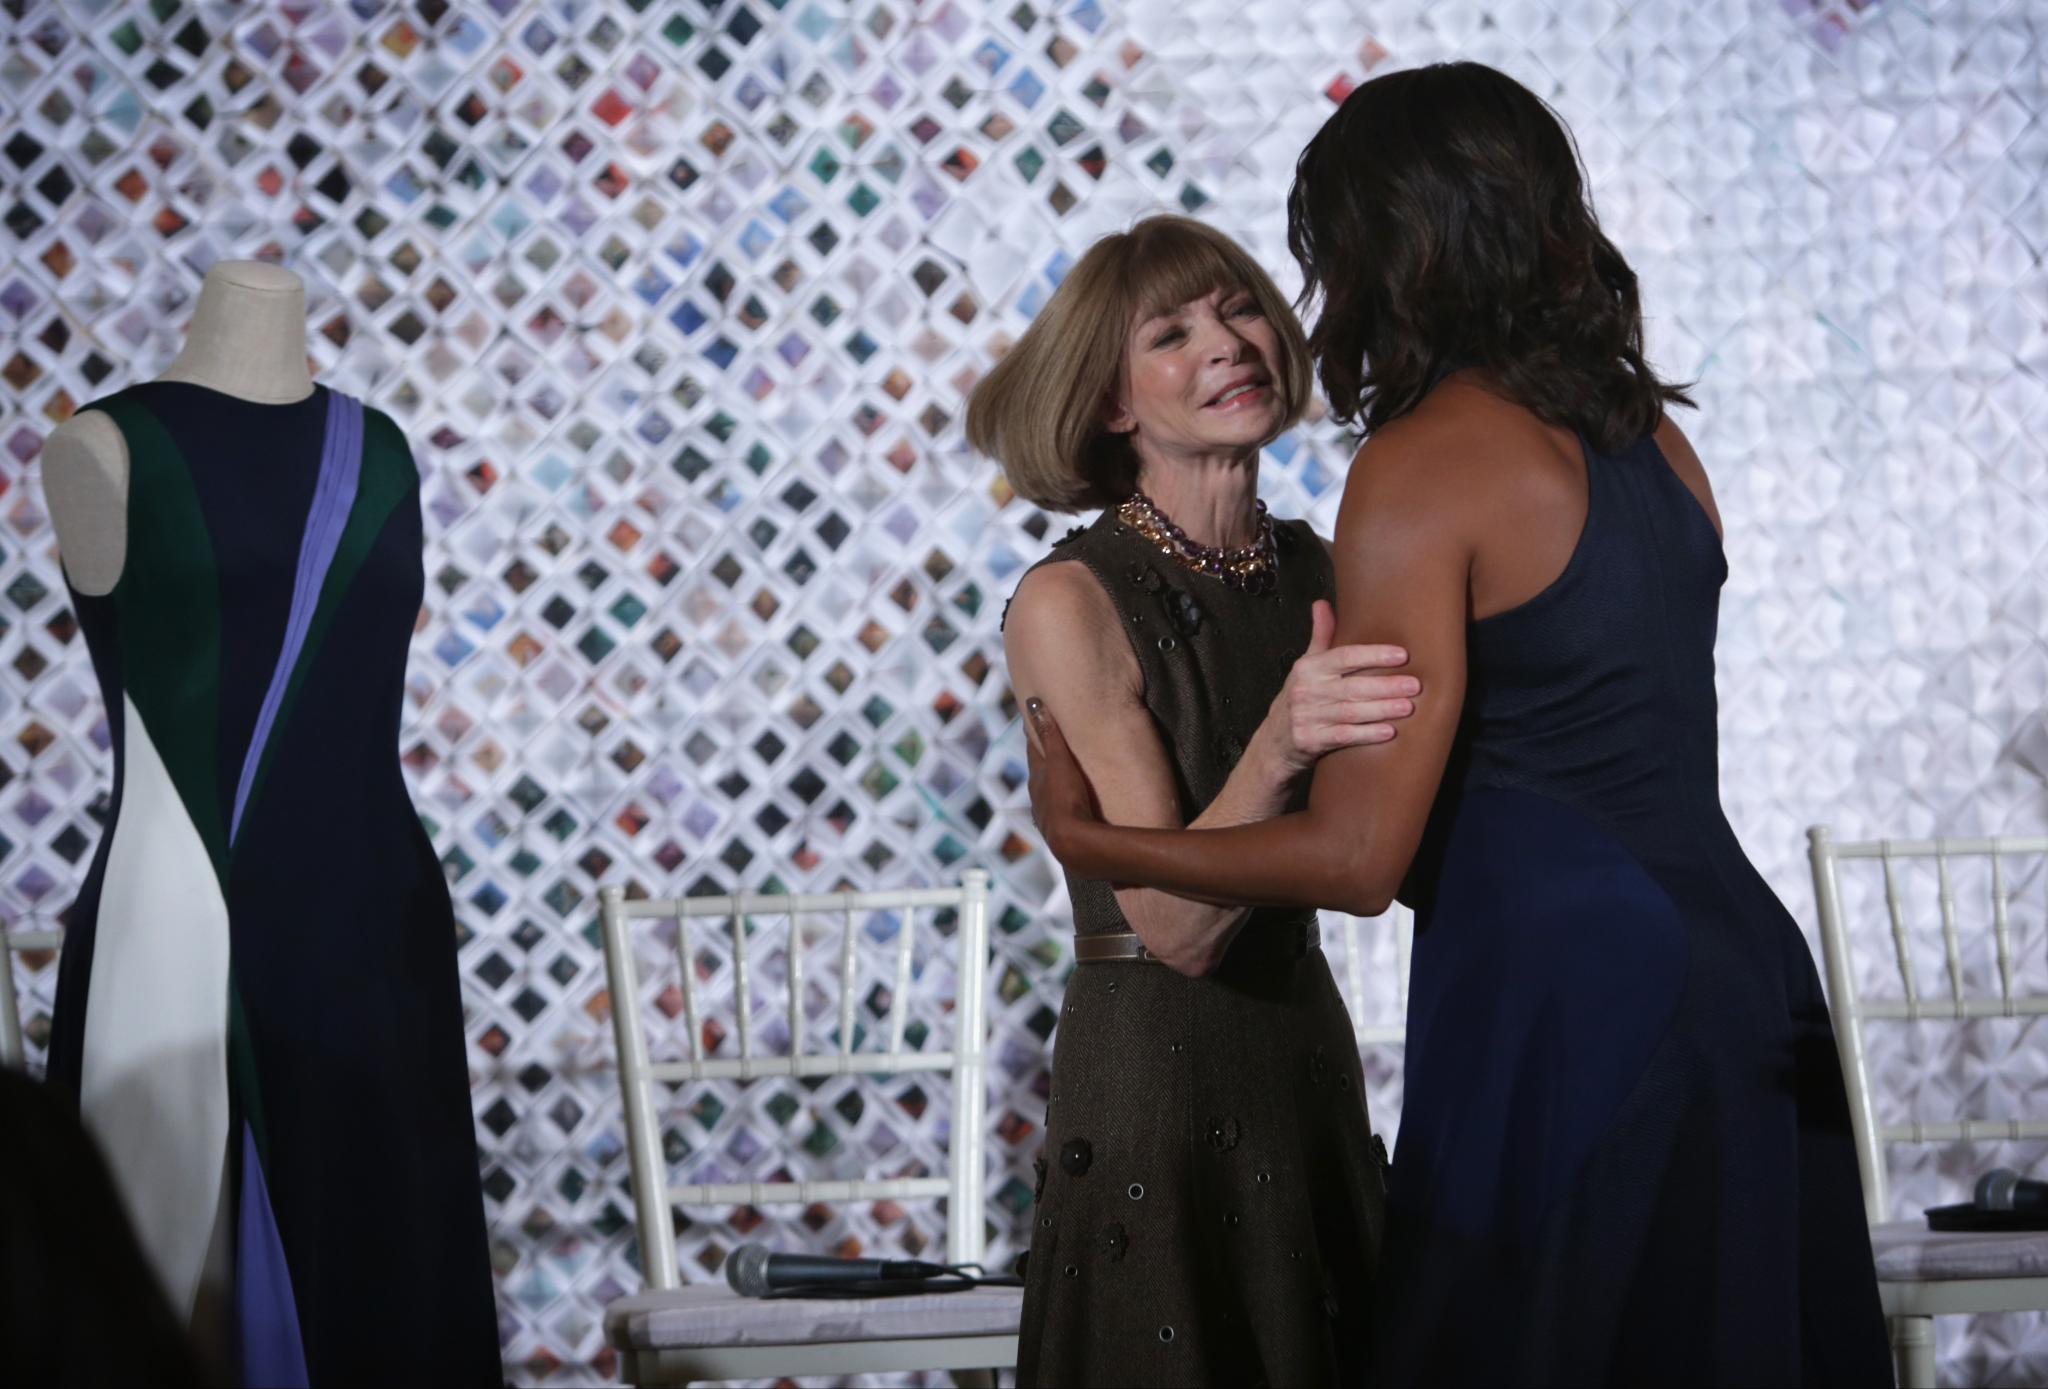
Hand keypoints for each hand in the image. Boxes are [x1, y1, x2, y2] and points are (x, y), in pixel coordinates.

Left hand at [1024, 698, 1101, 863]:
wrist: (1074, 843)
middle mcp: (1038, 799)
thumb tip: (1033, 702)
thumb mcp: (1061, 763)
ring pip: (1047, 797)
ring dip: (1052, 788)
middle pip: (1040, 775)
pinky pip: (1058, 816)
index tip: (1037, 722)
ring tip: (1060, 783)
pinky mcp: (1059, 835)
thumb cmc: (1067, 798)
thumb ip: (1051, 735)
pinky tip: (1068, 814)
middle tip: (1049, 750)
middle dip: (1044, 762)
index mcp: (1038, 778)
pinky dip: (1061, 809)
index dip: (1037, 736)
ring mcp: (1047, 818)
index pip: (1035, 751)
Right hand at [1264, 600, 1419, 773]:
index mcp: (1309, 668)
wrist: (1274, 741)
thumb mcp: (1306, 666)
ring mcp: (1306, 717)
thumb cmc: (1300, 698)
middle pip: (1352, 686)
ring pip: (1350, 712)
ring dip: (1381, 710)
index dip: (1373, 655)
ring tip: (1408, 707)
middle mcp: (1306, 690)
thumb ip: (1320, 636)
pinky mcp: (1309, 740)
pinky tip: (1389, 732)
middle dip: (1385, 686)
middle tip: (1415, 685)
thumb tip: (1322, 603)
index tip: (1402, 655)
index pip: (1344, 657)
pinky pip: (1343, 736)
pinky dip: (1367, 734)